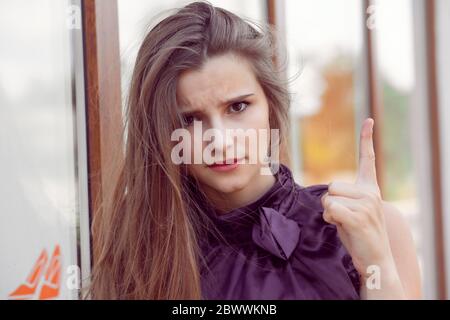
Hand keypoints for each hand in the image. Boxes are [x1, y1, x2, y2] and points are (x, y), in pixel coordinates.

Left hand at [320, 118, 404, 297]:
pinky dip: (330, 219)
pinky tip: (343, 227)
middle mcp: (370, 192)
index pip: (367, 159)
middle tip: (341, 216)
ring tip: (344, 223)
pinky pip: (331, 209)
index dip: (366, 139)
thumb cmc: (358, 234)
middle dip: (328, 202)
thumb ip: (342, 198)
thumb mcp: (351, 211)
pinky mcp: (359, 216)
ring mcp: (367, 203)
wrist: (374, 259)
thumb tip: (326, 194)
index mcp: (370, 188)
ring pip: (328, 198)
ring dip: (329, 212)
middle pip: (332, 185)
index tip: (369, 120)